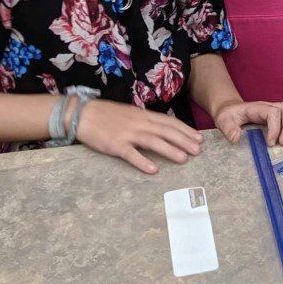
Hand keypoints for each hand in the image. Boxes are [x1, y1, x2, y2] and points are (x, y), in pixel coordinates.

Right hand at [76, 99, 203, 174]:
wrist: (83, 114)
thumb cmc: (107, 114)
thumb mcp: (131, 113)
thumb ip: (146, 120)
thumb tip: (163, 128)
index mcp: (144, 115)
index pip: (169, 122)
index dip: (185, 130)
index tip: (199, 138)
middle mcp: (139, 123)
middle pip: (166, 131)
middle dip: (184, 140)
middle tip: (198, 151)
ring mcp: (127, 134)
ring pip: (152, 141)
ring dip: (170, 150)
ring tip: (184, 159)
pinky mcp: (115, 145)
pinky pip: (131, 154)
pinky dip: (142, 162)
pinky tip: (154, 170)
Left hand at [213, 98, 282, 146]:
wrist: (230, 109)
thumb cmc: (228, 116)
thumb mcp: (223, 121)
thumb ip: (228, 129)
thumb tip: (236, 138)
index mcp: (256, 108)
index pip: (273, 112)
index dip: (275, 128)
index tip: (270, 144)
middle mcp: (268, 106)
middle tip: (282, 143)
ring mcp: (275, 108)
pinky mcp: (278, 112)